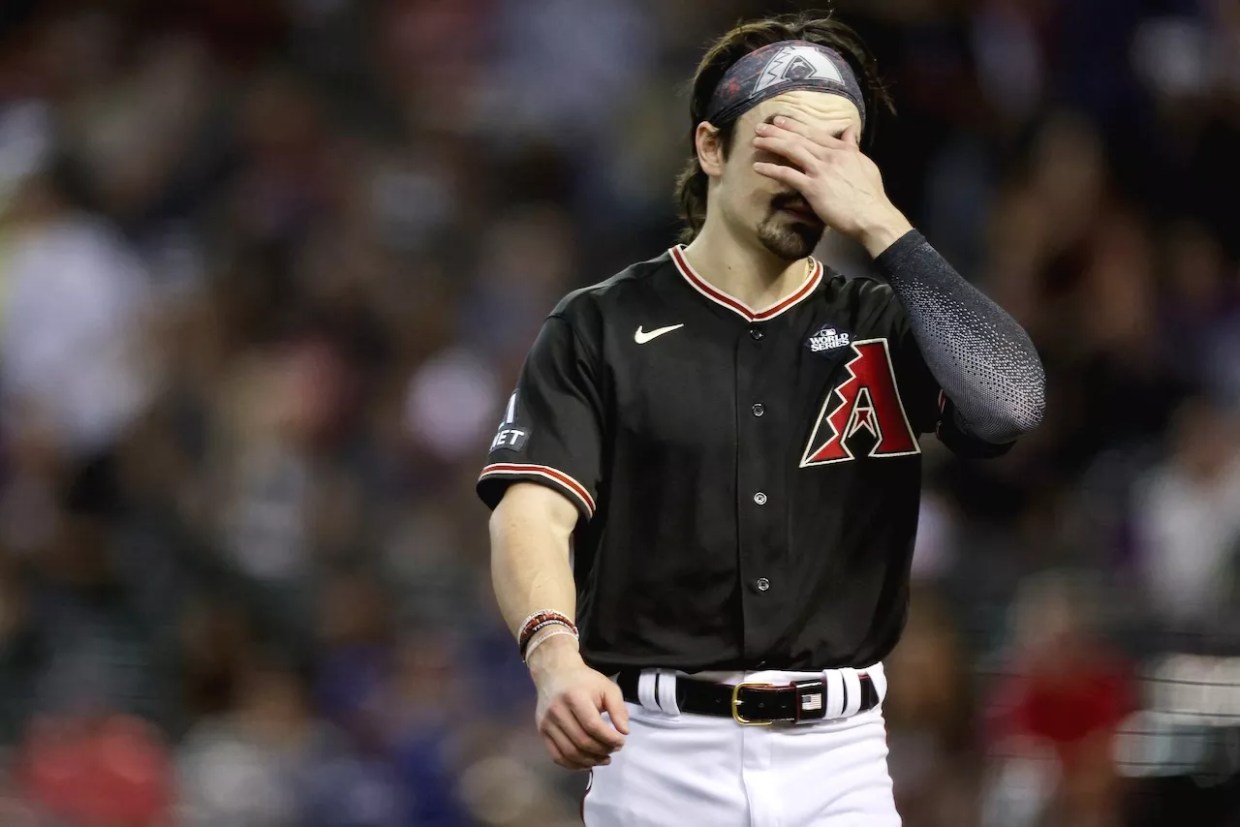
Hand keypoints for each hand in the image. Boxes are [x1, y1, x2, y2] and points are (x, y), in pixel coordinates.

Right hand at [527, 635, 628, 769]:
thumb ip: (618, 708)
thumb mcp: (607, 687)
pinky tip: (587, 763)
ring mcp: (546, 723)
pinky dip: (573, 765)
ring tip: (604, 759)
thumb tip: (624, 732)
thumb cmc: (585, 681)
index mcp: (574, 697)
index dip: (609, 738)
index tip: (621, 741)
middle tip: (613, 750)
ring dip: (590, 761)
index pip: (593, 726)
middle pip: (582, 741)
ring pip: (569, 752)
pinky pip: (556, 756)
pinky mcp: (541, 732)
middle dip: (602, 750)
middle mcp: (557, 711)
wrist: (555, 674)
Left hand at [752, 117, 912, 256]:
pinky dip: (771, 169)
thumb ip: (853, 147)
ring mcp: (820, 171)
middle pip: (799, 139)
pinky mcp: (813, 188)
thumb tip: (850, 130)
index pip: (814, 134)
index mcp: (842, 150)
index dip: (795, 126)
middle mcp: (829, 156)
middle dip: (778, 131)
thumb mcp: (865, 164)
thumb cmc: (870, 195)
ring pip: (792, 151)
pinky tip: (758, 166)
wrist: (872, 215)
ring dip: (772, 144)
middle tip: (760, 127)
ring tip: (756, 141)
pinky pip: (788, 175)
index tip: (780, 121)